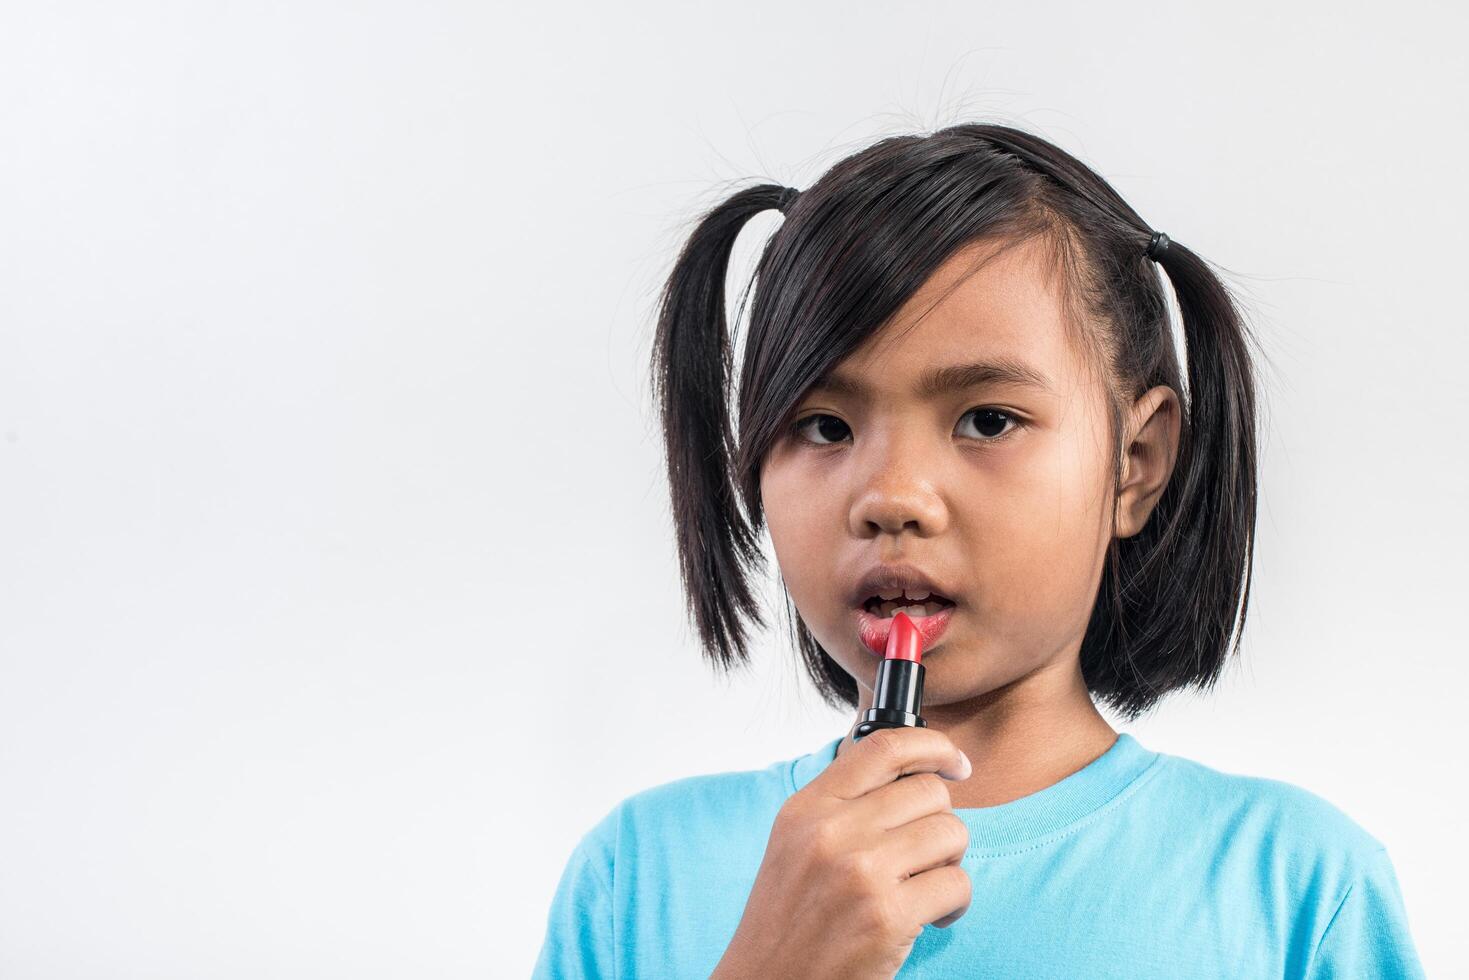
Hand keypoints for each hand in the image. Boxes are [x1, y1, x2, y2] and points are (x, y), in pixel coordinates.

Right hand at [711, 726, 972, 979]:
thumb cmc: (788, 919)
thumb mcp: (796, 842)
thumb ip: (842, 803)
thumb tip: (911, 771)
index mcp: (808, 807)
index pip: (884, 747)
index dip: (933, 746)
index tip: (955, 763)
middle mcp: (832, 831)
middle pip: (929, 791)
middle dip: (941, 821)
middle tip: (927, 853)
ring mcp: (861, 872)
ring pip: (951, 833)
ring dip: (951, 862)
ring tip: (927, 886)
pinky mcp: (888, 915)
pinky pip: (957, 884)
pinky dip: (955, 903)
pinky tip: (931, 917)